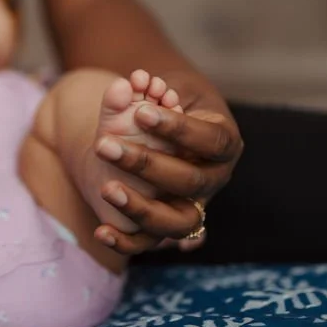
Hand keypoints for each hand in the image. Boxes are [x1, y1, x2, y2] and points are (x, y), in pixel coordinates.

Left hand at [92, 71, 241, 253]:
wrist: (169, 130)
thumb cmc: (175, 101)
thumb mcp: (175, 87)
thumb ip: (156, 89)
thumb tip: (134, 85)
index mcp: (225, 143)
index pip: (210, 140)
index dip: (178, 129)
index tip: (142, 112)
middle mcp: (216, 178)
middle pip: (190, 181)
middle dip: (146, 164)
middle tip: (104, 145)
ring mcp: (197, 207)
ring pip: (178, 221)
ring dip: (141, 207)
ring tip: (108, 189)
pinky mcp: (171, 226)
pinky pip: (152, 242)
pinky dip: (127, 242)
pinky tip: (101, 232)